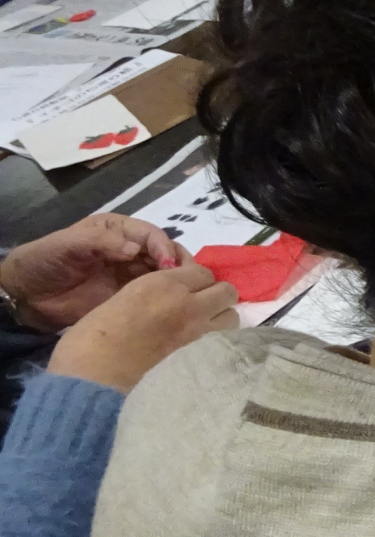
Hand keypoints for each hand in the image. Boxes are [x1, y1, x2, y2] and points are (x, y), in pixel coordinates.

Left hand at [0, 214, 186, 331]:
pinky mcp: (129, 297)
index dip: (162, 246)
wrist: (26, 295)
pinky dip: (167, 298)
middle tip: (186, 280)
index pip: (150, 234)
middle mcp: (129, 250)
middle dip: (177, 264)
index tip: (167, 263)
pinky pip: (154, 296)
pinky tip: (175, 305)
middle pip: (164, 253)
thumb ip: (100, 241)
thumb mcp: (67, 244)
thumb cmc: (44, 261)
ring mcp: (131, 275)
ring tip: (185, 294)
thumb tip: (135, 250)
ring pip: (165, 275)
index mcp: (117, 230)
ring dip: (177, 282)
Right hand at [47, 263, 238, 392]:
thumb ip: (157, 291)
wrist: (95, 374)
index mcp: (164, 284)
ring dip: (221, 315)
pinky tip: (202, 341)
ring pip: (232, 315)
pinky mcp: (200, 356)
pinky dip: (219, 336)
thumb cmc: (95, 334)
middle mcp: (189, 304)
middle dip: (217, 293)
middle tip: (200, 302)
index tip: (188, 286)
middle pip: (226, 290)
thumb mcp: (125, 296)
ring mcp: (198, 331)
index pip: (203, 271)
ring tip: (203, 321)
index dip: (197, 278)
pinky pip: (222, 338)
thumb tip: (173, 295)